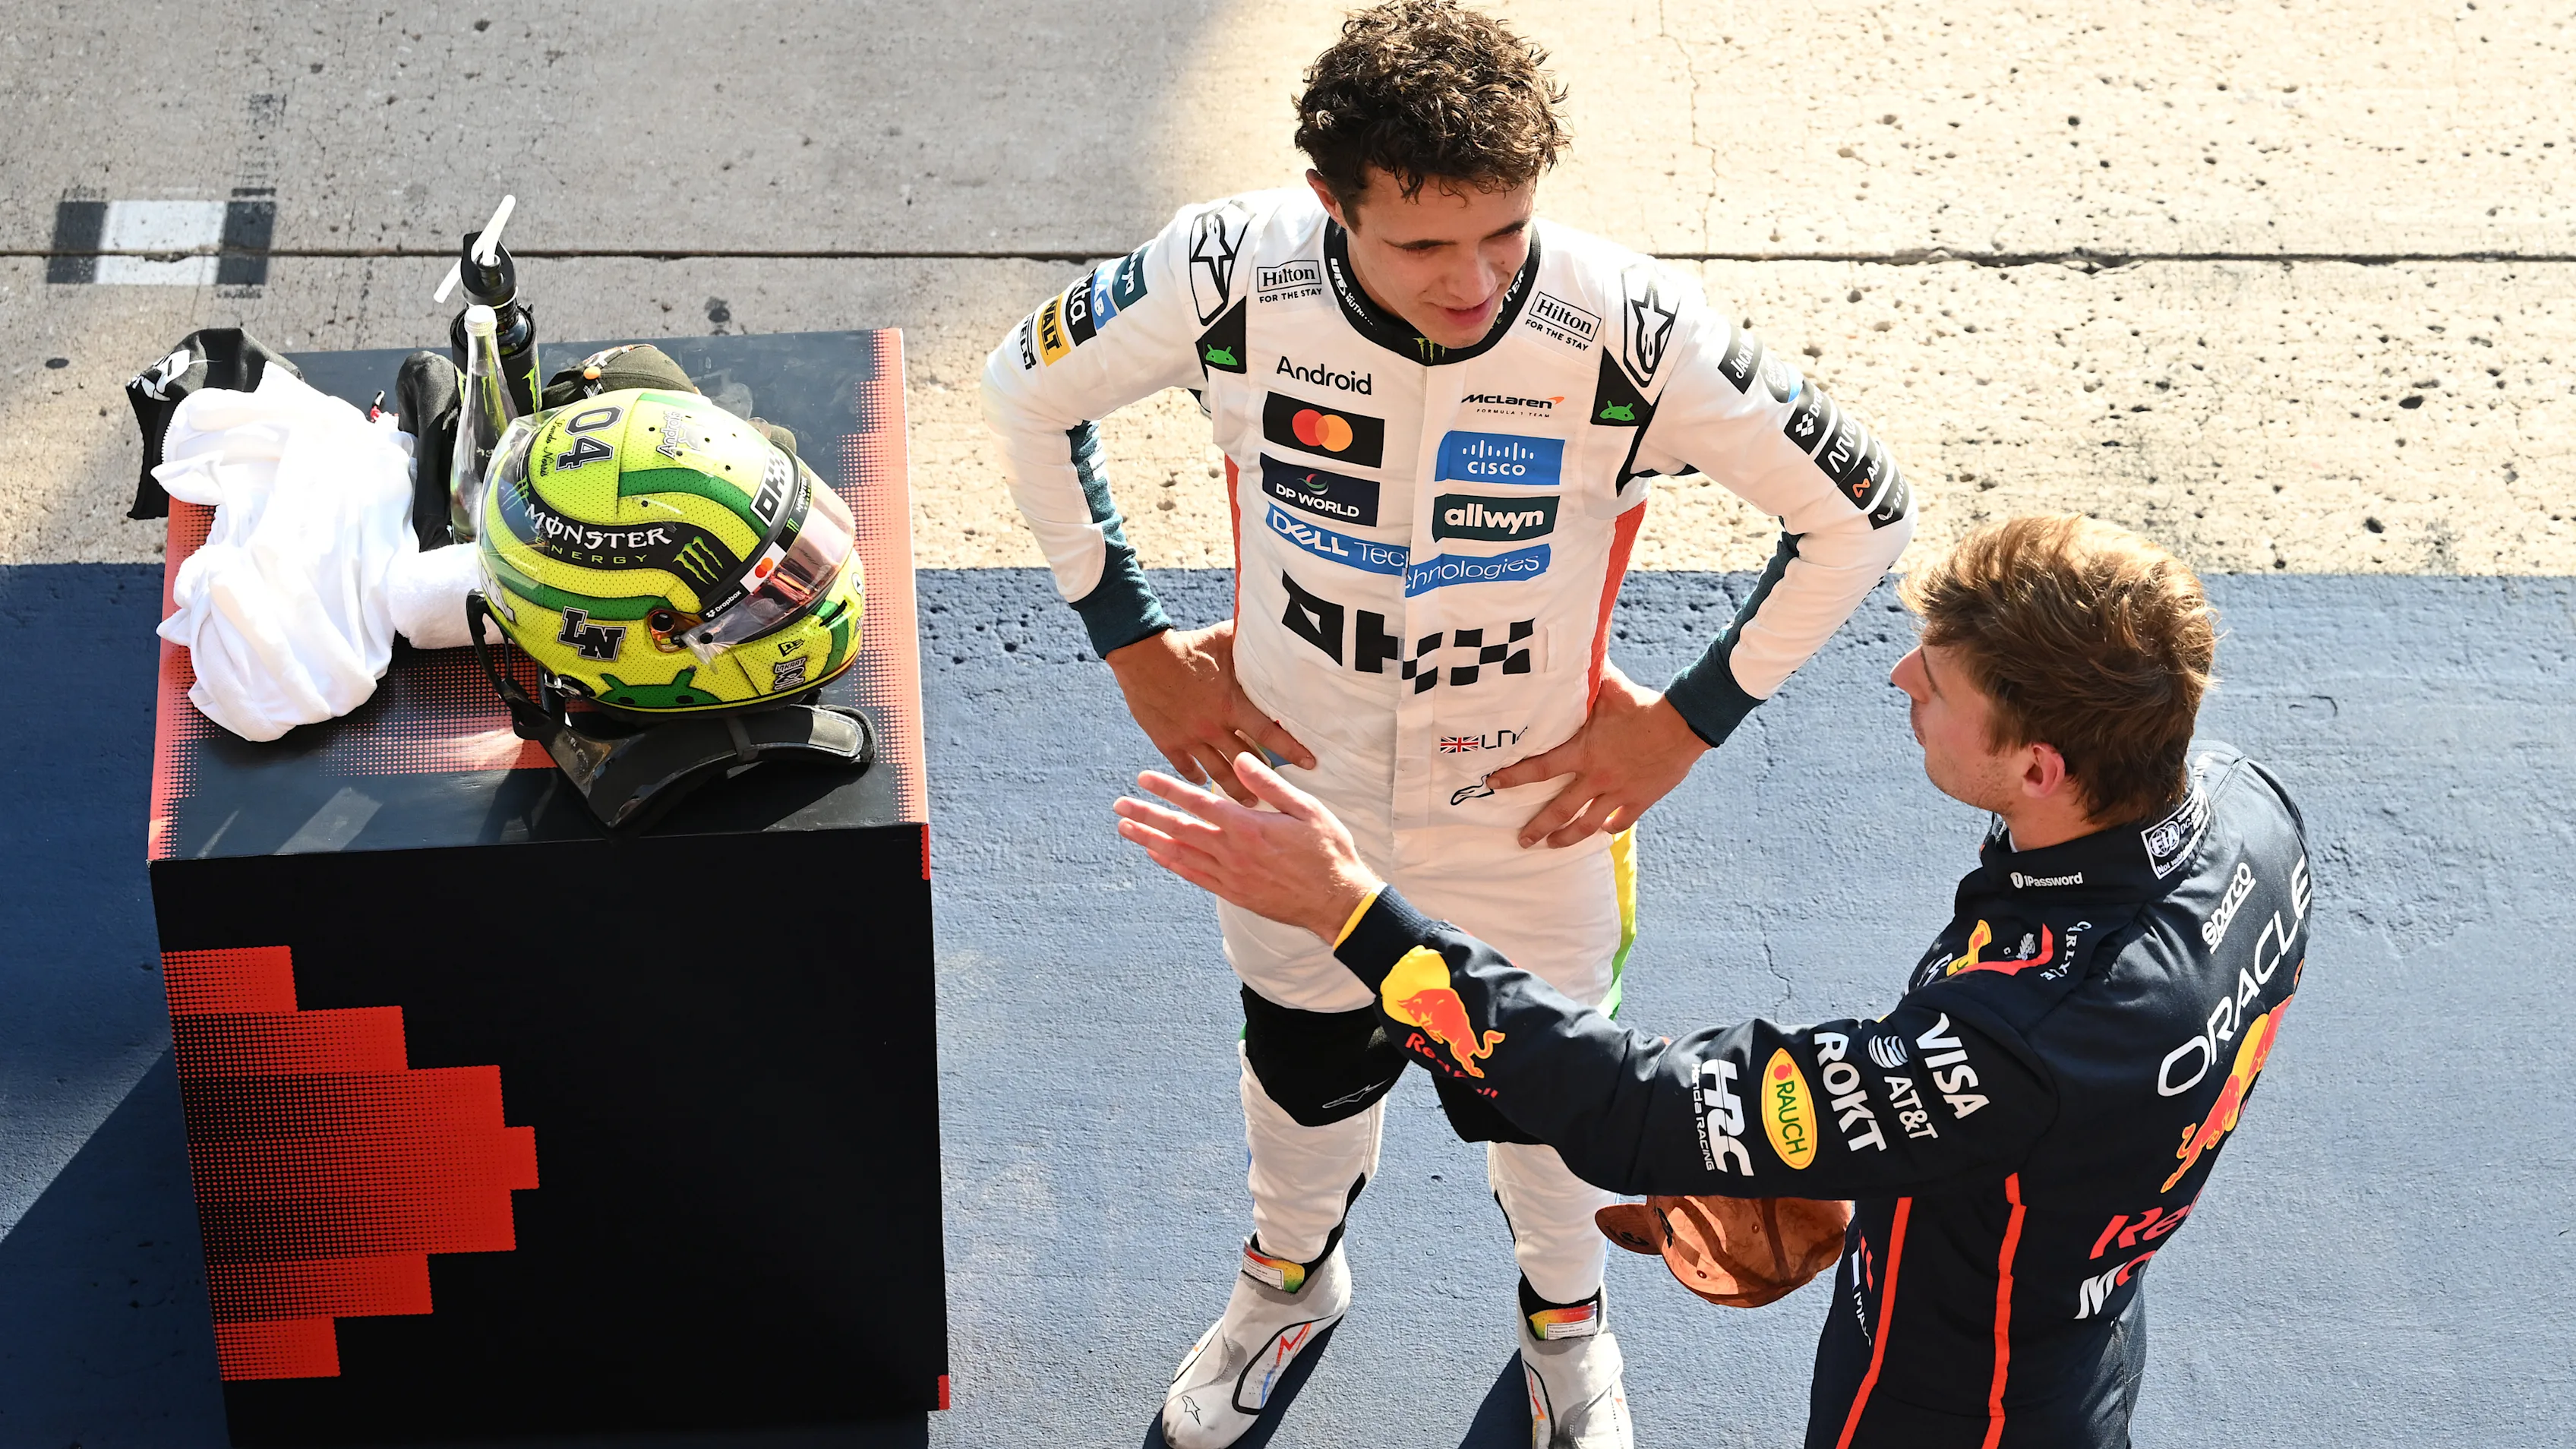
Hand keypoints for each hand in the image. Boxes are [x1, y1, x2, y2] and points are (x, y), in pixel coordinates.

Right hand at [1106, 622, 1314, 803]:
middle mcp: (1214, 727)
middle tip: (1279, 794)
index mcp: (1232, 705)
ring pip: (1218, 772)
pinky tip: (1203, 783)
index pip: (1269, 734)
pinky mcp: (1168, 741)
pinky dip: (1196, 777)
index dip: (1292, 750)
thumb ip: (1248, 643)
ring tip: (1249, 803)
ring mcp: (1190, 737)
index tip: (1310, 763)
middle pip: (1246, 762)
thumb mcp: (1223, 640)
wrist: (1143, 655)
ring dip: (1235, 789)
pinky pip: (1186, 767)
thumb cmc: (1187, 646)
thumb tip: (1272, 632)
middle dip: (1264, 779)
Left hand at [1114, 753, 1381, 942]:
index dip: (1167, 789)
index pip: (1198, 803)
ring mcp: (1230, 876)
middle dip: (1146, 815)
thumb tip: (1240, 759)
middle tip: (1119, 805)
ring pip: (1180, 854)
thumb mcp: (1308, 810)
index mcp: (1248, 827)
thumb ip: (1270, 785)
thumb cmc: (1328, 852)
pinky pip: (1193, 876)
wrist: (1336, 901)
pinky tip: (1156, 855)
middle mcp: (1232, 852)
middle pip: (1179, 829)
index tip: (1143, 779)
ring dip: (1150, 840)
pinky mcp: (1233, 893)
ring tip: (1125, 829)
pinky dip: (1171, 864)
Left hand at [1487, 660, 1709, 848]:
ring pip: (1587, 825)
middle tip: (1522, 840)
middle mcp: (1597, 777)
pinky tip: (1600, 831)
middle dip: (1537, 827)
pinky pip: (1620, 823)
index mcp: (1584, 752)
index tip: (1494, 783)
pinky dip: (1607, 829)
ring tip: (1552, 845)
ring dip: (1567, 837)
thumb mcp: (1610, 688)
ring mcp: (1618, 793)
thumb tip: (1572, 652)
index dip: (1515, 777)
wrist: (1683, 724)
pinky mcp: (1640, 800)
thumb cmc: (1643, 705)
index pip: (1540, 768)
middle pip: (1559, 810)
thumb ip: (1588, 678)